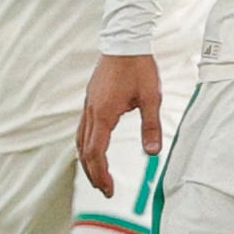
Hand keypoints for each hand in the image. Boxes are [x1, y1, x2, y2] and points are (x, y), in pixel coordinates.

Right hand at [76, 52, 161, 195]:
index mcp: (104, 113)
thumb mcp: (152, 98)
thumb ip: (151, 126)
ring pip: (80, 140)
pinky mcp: (91, 101)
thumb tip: (152, 153)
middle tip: (105, 190)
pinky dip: (86, 146)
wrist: (124, 42)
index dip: (101, 173)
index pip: (96, 152)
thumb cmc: (139, 68)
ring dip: (87, 161)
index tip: (109, 190)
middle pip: (84, 150)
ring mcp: (88, 106)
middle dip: (93, 173)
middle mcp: (91, 112)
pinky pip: (83, 129)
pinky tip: (95, 150)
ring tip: (98, 176)